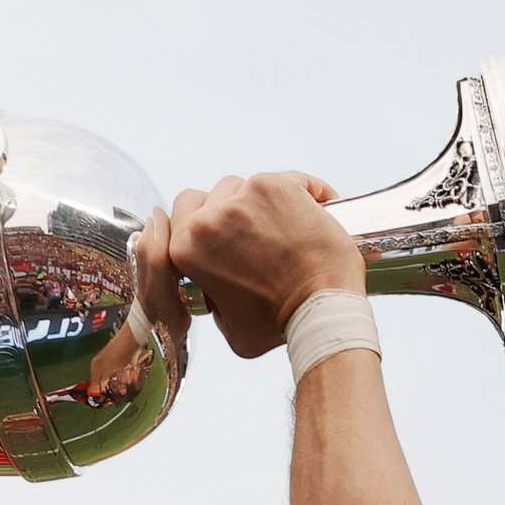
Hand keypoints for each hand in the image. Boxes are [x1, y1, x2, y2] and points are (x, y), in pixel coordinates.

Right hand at [135, 172, 361, 361]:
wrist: (320, 309)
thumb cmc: (280, 323)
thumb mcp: (229, 327)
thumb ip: (213, 299)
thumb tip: (218, 287)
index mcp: (186, 248)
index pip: (183, 212)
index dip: (204, 218)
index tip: (225, 228)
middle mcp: (209, 219)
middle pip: (213, 193)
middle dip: (230, 207)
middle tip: (257, 229)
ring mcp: (243, 198)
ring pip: (246, 183)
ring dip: (262, 199)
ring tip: (286, 222)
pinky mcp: (276, 186)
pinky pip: (290, 178)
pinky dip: (304, 190)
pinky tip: (317, 205)